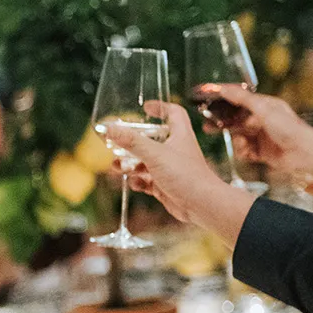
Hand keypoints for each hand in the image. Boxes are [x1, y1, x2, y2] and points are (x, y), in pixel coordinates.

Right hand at [109, 102, 223, 221]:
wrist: (202, 205)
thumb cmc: (186, 176)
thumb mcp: (155, 154)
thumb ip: (131, 141)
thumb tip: (110, 128)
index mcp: (179, 135)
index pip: (173, 113)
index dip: (160, 107)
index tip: (145, 107)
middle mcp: (175, 150)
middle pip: (152, 139)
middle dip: (132, 142)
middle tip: (117, 142)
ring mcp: (170, 168)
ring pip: (146, 162)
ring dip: (130, 164)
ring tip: (116, 166)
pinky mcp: (166, 185)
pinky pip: (147, 180)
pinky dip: (138, 181)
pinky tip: (134, 183)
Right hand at [208, 87, 312, 173]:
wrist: (304, 153)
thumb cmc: (289, 128)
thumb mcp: (263, 109)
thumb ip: (242, 99)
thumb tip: (223, 88)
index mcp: (264, 106)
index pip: (239, 102)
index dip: (223, 103)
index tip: (207, 103)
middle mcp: (262, 120)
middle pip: (235, 121)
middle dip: (222, 125)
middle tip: (207, 127)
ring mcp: (261, 137)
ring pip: (238, 137)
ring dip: (238, 142)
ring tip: (242, 145)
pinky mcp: (262, 152)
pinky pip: (245, 151)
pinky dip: (244, 152)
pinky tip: (249, 153)